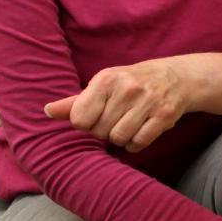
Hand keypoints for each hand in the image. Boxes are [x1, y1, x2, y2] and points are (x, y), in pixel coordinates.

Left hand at [45, 58, 192, 151]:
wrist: (174, 77)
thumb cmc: (130, 83)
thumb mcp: (102, 85)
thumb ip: (74, 102)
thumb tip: (46, 111)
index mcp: (106, 80)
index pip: (80, 120)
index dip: (86, 124)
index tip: (96, 116)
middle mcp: (126, 89)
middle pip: (100, 132)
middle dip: (105, 131)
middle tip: (116, 119)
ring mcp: (147, 102)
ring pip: (119, 138)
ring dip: (121, 138)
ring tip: (128, 125)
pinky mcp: (164, 116)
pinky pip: (139, 143)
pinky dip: (136, 143)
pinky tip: (140, 131)